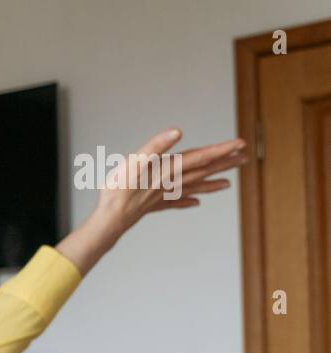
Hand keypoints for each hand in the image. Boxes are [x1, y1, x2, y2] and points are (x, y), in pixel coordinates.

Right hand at [57, 129, 245, 274]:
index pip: (200, 157)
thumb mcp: (133, 161)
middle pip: (202, 171)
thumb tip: (178, 132)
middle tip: (244, 158)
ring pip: (193, 187)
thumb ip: (156, 146)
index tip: (240, 144)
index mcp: (169, 170)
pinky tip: (196, 203)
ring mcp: (163, 196)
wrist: (109, 220)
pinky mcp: (153, 205)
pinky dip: (188, 201)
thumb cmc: (118, 190)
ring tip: (228, 183)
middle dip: (223, 164)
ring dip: (211, 183)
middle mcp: (171, 183)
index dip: (221, 150)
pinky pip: (176, 203)